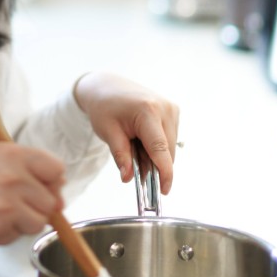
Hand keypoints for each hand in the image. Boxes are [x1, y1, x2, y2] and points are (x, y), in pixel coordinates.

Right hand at [0, 143, 65, 247]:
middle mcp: (12, 177)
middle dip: (38, 206)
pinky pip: (17, 236)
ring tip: (1, 214)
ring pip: (38, 222)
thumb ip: (24, 168)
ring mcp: (6, 205)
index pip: (55, 169)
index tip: (45, 188)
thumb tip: (57, 190)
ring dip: (24, 222)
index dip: (53, 181)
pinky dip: (7, 233)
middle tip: (17, 204)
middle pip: (51, 200)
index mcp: (11, 154)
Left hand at [73, 72, 179, 193]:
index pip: (160, 149)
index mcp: (147, 111)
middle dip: (153, 165)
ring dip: (155, 155)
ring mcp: (171, 108)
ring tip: (133, 146)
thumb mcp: (107, 131)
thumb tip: (128, 178)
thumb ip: (120, 155)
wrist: (106, 85)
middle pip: (166, 151)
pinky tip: (141, 140)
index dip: (164, 173)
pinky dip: (157, 146)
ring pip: (169, 147)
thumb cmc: (104, 107)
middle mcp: (165, 108)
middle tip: (132, 166)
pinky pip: (169, 138)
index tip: (164, 191)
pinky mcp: (173, 110)